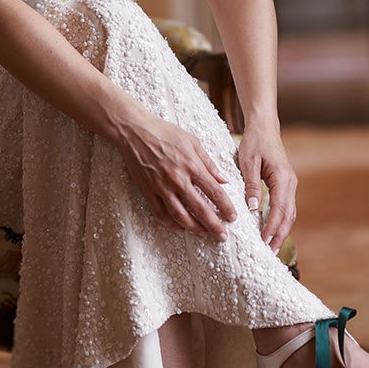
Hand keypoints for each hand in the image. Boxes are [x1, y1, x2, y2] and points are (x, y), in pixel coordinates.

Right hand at [118, 114, 236, 237]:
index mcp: (192, 166)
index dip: (226, 207)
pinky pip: (160, 213)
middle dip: (214, 225)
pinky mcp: (148, 191)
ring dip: (194, 228)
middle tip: (222, 236)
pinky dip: (171, 224)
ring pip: (181, 216)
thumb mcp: (192, 141)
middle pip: (200, 209)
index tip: (233, 217)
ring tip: (204, 234)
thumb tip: (223, 179)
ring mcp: (162, 187)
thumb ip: (209, 162)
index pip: (215, 192)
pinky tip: (180, 228)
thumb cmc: (165, 132)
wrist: (135, 131)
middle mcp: (178, 180)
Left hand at [235, 126, 296, 251]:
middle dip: (280, 235)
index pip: (279, 209)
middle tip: (270, 252)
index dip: (272, 227)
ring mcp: (289, 184)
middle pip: (288, 215)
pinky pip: (285, 206)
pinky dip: (281, 220)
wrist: (264, 127)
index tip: (264, 242)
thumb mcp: (248, 162)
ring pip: (289, 212)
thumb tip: (253, 208)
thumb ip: (251, 185)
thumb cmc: (254, 142)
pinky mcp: (285, 185)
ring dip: (282, 230)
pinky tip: (273, 230)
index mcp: (282, 178)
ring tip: (272, 246)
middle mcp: (290, 183)